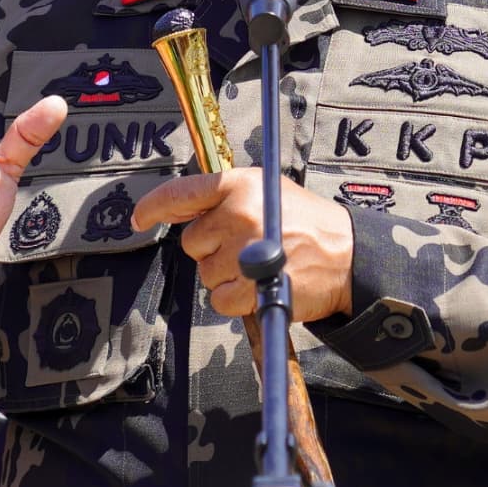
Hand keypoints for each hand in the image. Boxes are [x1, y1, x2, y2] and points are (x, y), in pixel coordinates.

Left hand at [134, 169, 356, 323]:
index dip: (153, 207)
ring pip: (205, 274)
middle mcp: (239, 214)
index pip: (182, 193)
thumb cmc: (307, 224)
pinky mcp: (252, 287)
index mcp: (240, 186)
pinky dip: (236, 300)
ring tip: (260, 266)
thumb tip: (183, 210)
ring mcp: (244, 252)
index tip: (139, 218)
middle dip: (212, 250)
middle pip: (192, 243)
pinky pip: (220, 300)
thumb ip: (226, 196)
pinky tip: (260, 287)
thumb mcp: (268, 190)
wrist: (348, 256)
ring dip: (227, 277)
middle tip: (246, 248)